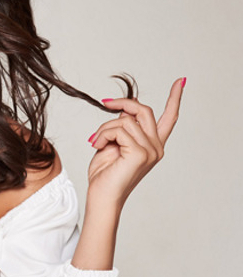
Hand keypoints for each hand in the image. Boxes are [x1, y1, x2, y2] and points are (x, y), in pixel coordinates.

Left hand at [86, 77, 184, 208]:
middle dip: (123, 103)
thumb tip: (124, 110)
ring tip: (96, 141)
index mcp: (152, 145)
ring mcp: (150, 151)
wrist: (101, 196)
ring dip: (105, 127)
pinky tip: (97, 145)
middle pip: (144, 111)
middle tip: (105, 103)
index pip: (169, 118)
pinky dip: (103, 134)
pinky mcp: (140, 154)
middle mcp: (156, 147)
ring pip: (126, 120)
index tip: (180, 81)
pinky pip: (119, 129)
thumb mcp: (113, 144)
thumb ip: (123, 127)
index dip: (174, 98)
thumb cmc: (105, 174)